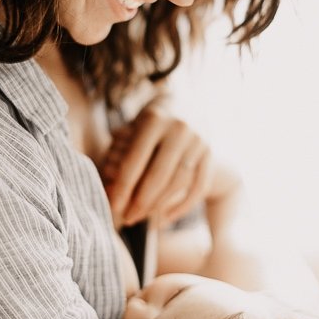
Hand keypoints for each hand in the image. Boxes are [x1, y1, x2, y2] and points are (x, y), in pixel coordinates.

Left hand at [100, 104, 212, 227]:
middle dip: (140, 202)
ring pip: (179, 183)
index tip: (114, 206)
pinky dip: (182, 206)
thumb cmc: (150, 120)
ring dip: (159, 206)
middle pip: (158, 175)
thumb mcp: (133, 125)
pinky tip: (164, 218)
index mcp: (154, 119)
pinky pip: (198, 187)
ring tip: (141, 217)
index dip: (123, 187)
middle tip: (127, 218)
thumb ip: (120, 154)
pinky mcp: (211, 153)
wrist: (187, 101)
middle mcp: (179, 128)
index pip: (135, 161)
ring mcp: (199, 141)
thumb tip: (107, 189)